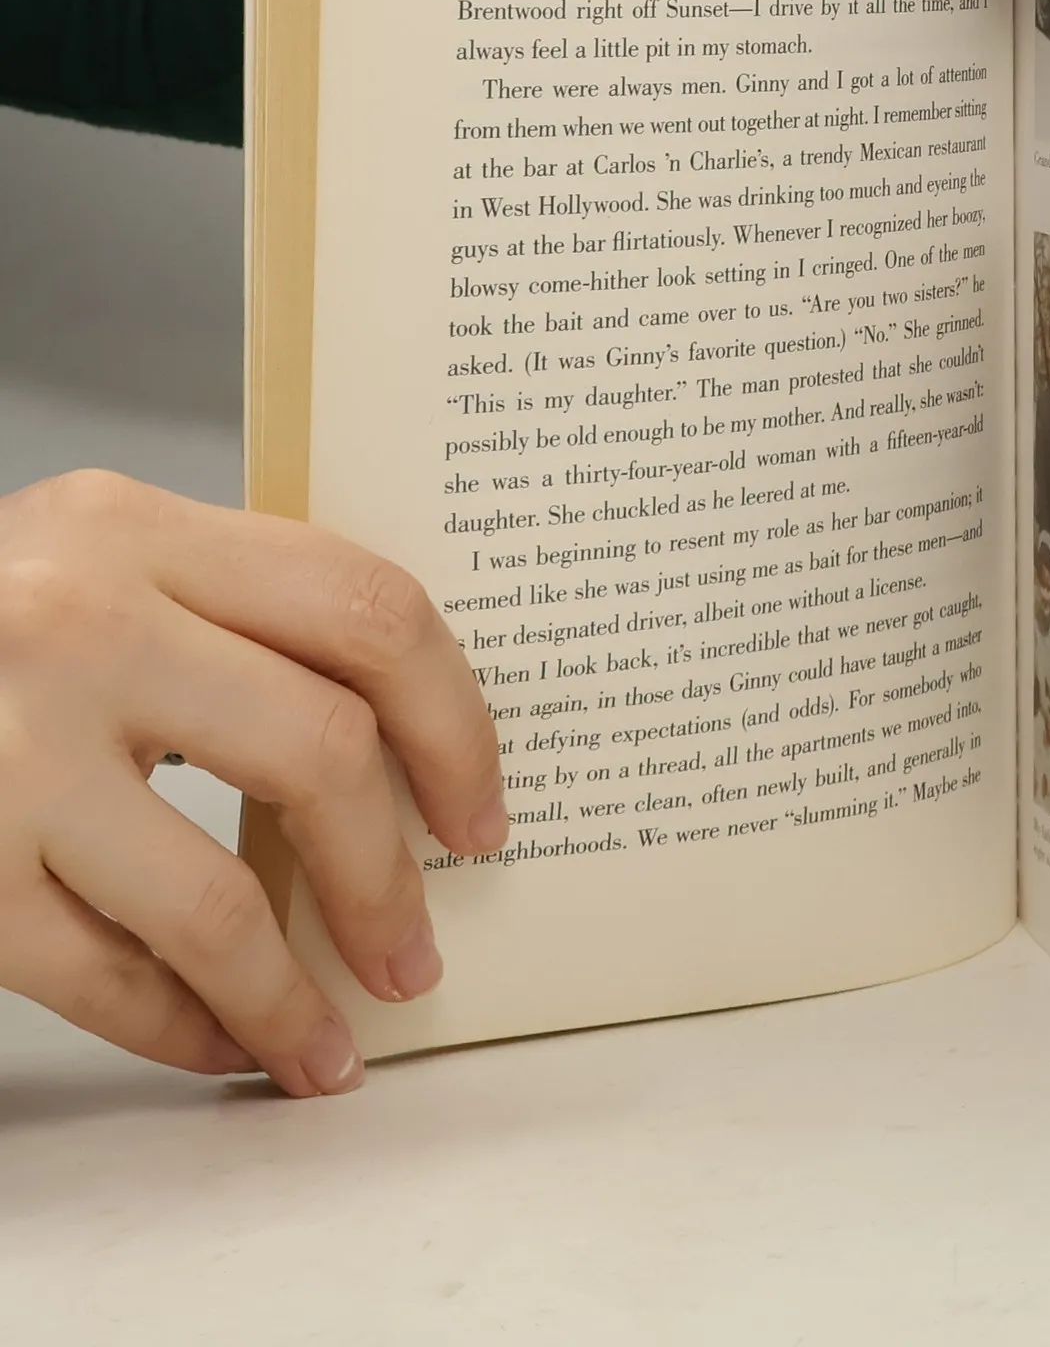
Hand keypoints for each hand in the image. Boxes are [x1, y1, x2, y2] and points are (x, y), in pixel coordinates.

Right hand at [0, 472, 504, 1094]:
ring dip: (294, 992)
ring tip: (334, 1042)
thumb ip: (232, 619)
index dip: (457, 725)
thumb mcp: (99, 569)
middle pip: (320, 751)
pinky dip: (181, 1027)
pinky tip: (224, 1043)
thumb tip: (406, 750)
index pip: (369, 613)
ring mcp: (4, 749)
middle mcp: (76, 621)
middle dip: (391, 876)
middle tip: (416, 952)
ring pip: (217, 899)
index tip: (479, 811)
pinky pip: (100, 975)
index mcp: (138, 530)